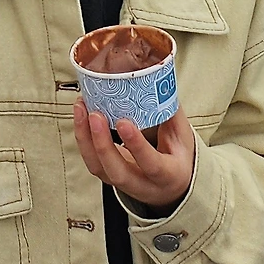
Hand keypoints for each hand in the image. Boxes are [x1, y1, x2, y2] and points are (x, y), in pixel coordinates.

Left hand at [73, 100, 195, 212]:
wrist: (173, 184)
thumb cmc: (178, 156)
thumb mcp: (182, 135)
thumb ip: (170, 109)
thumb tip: (159, 77)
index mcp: (168, 175)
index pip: (152, 165)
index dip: (136, 145)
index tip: (123, 122)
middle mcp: (144, 185)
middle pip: (117, 173)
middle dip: (102, 144)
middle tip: (95, 114)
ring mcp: (124, 183)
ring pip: (99, 168)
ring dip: (85, 138)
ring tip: (81, 108)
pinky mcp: (108, 176)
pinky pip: (92, 161)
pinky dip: (83, 138)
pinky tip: (81, 115)